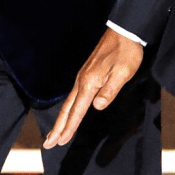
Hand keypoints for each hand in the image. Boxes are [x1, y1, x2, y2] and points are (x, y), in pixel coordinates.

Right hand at [43, 29, 143, 148]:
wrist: (124, 31)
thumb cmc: (126, 53)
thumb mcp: (123, 73)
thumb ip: (109, 91)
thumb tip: (96, 107)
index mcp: (90, 83)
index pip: (77, 111)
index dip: (69, 128)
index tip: (60, 142)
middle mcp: (82, 80)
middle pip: (67, 108)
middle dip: (58, 127)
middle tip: (48, 143)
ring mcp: (83, 76)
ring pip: (69, 102)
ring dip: (61, 119)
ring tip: (55, 132)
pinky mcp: (86, 72)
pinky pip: (74, 95)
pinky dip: (68, 107)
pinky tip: (69, 111)